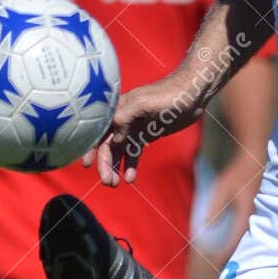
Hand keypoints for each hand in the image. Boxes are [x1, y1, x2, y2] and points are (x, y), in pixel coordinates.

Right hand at [85, 76, 201, 185]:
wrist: (191, 93)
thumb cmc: (167, 94)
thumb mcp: (144, 104)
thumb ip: (124, 118)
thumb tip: (112, 140)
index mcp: (116, 108)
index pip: (97, 129)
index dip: (89, 146)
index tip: (86, 164)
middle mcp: (121, 119)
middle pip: (107, 144)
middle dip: (104, 164)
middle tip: (107, 182)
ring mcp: (133, 128)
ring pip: (118, 151)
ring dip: (114, 167)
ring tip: (114, 184)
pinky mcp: (145, 135)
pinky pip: (133, 152)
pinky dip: (130, 165)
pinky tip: (130, 178)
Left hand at [202, 154, 262, 262]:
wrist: (253, 157)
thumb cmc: (237, 173)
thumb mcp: (222, 190)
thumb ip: (215, 209)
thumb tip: (207, 227)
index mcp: (244, 214)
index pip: (235, 238)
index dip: (226, 250)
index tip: (218, 260)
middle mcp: (250, 213)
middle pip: (239, 234)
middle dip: (229, 245)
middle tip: (219, 255)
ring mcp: (251, 207)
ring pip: (240, 226)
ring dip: (232, 235)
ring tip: (222, 242)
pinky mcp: (248, 200)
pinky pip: (240, 218)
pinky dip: (233, 224)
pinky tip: (227, 224)